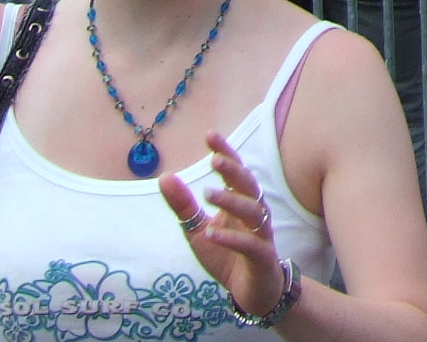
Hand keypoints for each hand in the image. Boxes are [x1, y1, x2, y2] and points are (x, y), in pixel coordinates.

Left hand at [158, 134, 288, 318]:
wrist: (252, 291)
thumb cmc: (227, 255)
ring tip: (208, 194)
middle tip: (213, 160)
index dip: (226, 152)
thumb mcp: (198, 229)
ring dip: (232, 200)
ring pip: (253, 211)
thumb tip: (164, 176)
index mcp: (240, 202)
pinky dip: (232, 238)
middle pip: (249, 185)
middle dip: (233, 171)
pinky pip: (250, 245)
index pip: (236, 172)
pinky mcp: (262, 258)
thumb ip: (183, 205)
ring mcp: (261, 234)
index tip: (210, 135)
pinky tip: (212, 233)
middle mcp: (254, 213)